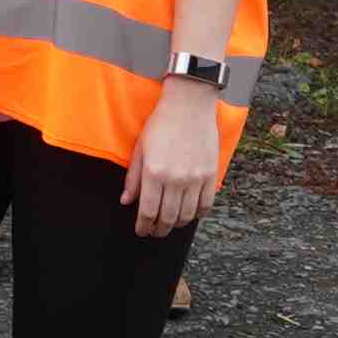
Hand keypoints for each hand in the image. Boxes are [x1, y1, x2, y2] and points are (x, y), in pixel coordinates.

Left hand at [127, 84, 228, 237]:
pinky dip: (198, 214)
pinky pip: (206, 204)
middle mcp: (175, 179)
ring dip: (177, 224)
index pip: (147, 211)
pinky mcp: (210, 174)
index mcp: (154, 173)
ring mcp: (195, 178)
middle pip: (167, 217)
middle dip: (159, 229)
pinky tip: (191, 214)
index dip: (143, 226)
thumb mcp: (140, 149)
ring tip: (171, 224)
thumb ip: (133, 178)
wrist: (189, 105)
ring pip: (187, 215)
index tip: (141, 230)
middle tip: (155, 231)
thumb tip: (126, 201)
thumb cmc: (162, 124)